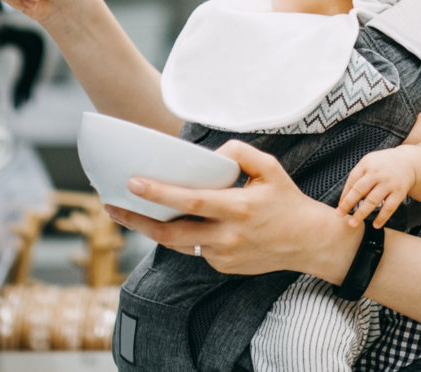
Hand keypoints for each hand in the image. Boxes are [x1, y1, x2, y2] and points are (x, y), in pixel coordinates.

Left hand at [104, 140, 359, 279]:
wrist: (309, 243)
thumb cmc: (287, 200)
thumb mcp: (270, 167)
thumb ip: (240, 153)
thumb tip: (211, 154)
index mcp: (239, 208)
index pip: (191, 201)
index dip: (159, 194)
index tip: (133, 182)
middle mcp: (228, 236)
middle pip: (172, 233)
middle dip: (137, 219)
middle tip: (110, 205)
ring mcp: (224, 256)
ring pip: (179, 244)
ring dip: (151, 230)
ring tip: (126, 212)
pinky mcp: (223, 267)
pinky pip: (196, 249)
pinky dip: (184, 235)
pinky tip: (173, 221)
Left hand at [338, 148, 417, 228]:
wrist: (408, 162)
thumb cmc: (383, 165)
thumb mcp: (369, 162)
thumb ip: (358, 176)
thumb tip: (345, 197)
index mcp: (367, 164)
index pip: (352, 181)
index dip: (344, 195)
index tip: (339, 207)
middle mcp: (377, 173)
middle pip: (359, 190)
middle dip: (348, 204)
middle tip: (340, 215)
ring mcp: (389, 183)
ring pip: (372, 201)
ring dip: (361, 213)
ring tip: (353, 223)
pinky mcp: (399, 192)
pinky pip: (389, 207)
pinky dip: (382, 217)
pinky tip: (375, 225)